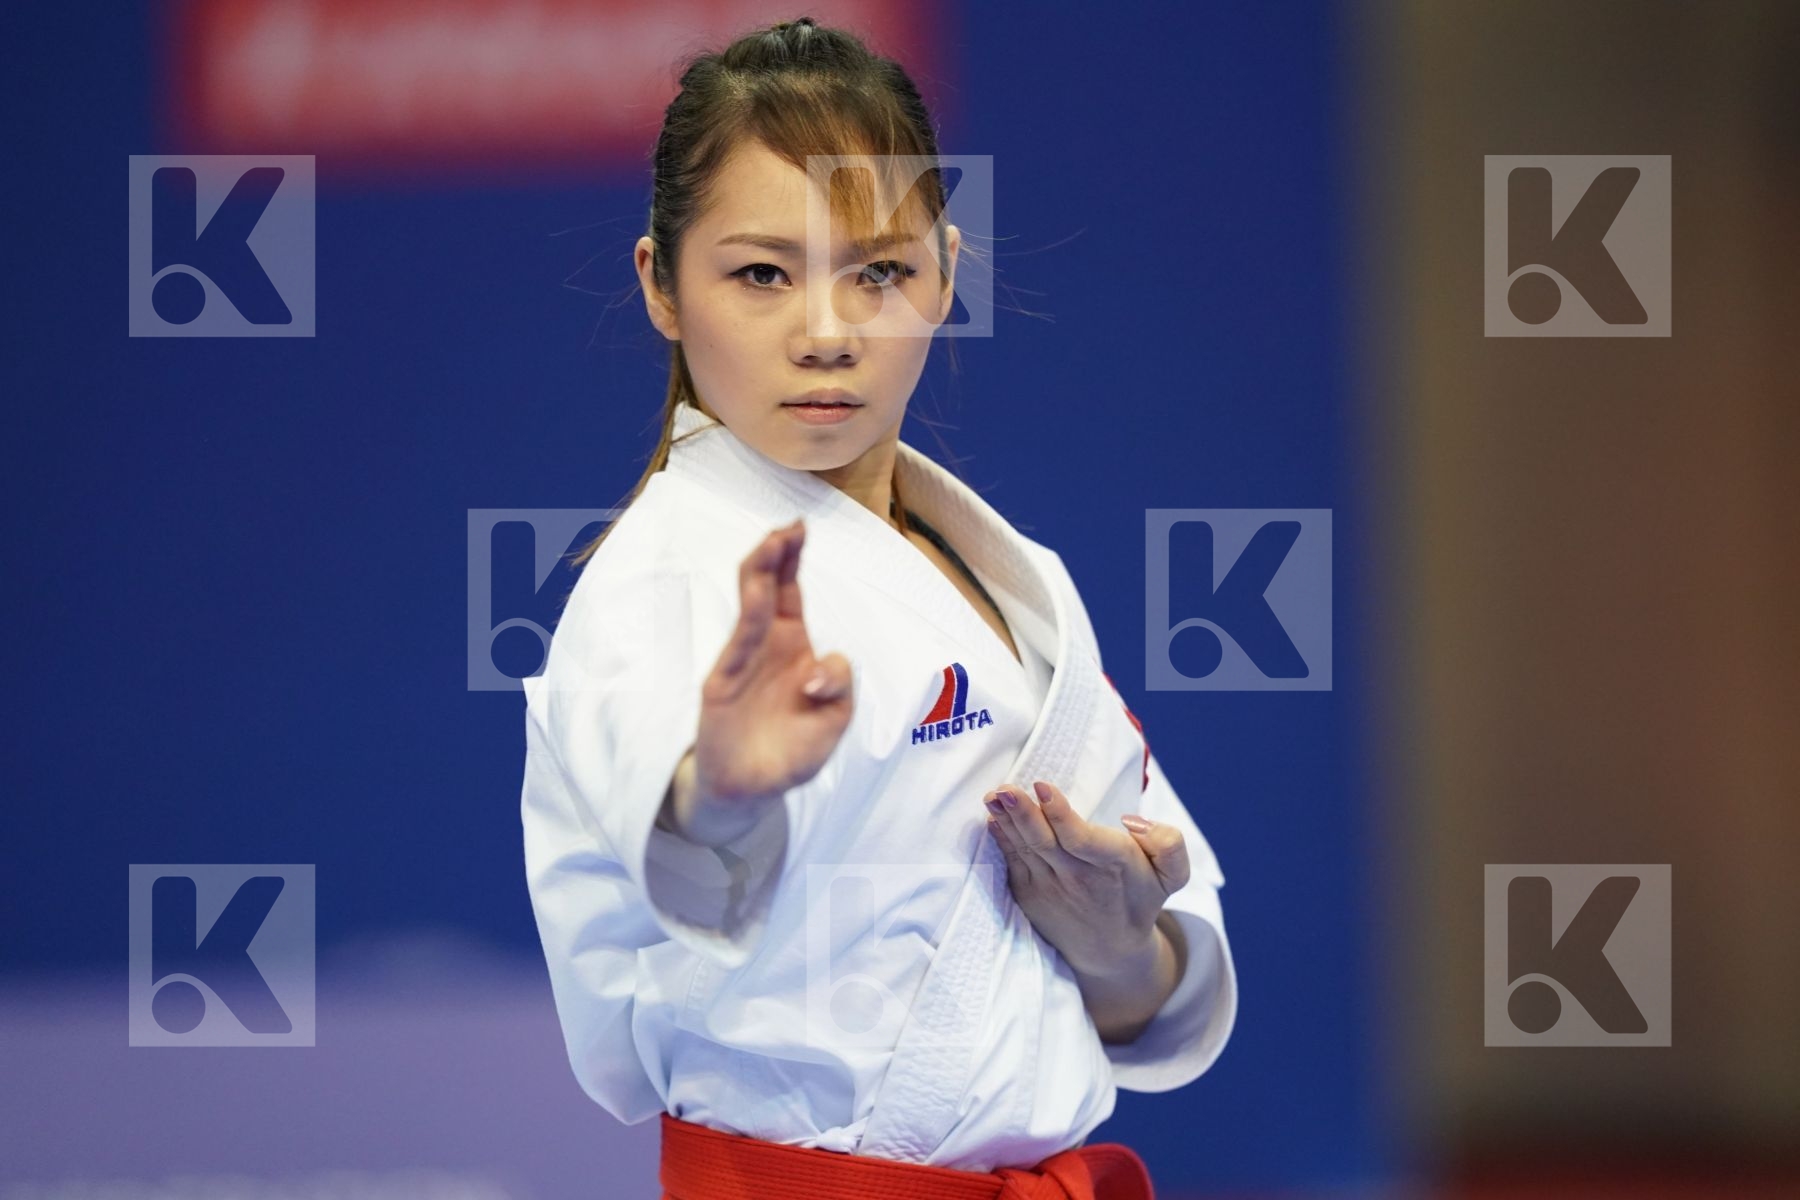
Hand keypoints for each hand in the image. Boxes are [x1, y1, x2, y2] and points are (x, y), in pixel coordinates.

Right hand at [688, 518, 853, 820]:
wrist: (755, 790)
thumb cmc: (794, 749)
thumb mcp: (836, 717)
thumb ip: (839, 685)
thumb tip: (815, 670)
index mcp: (792, 646)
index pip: (790, 592)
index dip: (793, 560)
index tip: (800, 528)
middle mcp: (765, 646)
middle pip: (768, 588)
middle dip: (776, 555)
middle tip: (789, 526)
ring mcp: (742, 661)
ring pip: (751, 607)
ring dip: (762, 574)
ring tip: (774, 543)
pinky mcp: (722, 682)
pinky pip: (738, 645)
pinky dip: (753, 623)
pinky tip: (759, 593)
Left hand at [982, 780, 1188, 978]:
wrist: (1109, 951)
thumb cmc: (1139, 898)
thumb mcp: (1171, 875)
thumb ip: (1168, 843)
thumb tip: (1132, 821)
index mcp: (1112, 865)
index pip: (1081, 839)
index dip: (1060, 814)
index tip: (1043, 787)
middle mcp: (1077, 877)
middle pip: (1045, 842)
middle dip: (1023, 814)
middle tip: (1005, 790)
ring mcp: (1048, 887)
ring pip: (1024, 848)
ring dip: (1006, 821)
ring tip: (992, 796)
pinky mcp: (1028, 893)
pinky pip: (1012, 861)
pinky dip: (1001, 839)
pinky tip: (992, 818)